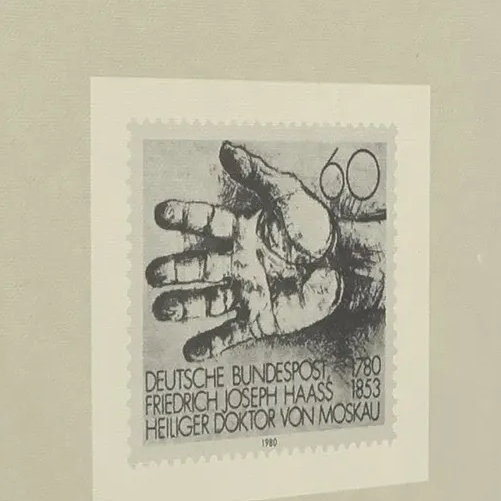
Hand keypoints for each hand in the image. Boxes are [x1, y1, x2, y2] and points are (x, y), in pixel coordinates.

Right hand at [148, 142, 344, 363]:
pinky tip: (190, 352)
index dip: (185, 218)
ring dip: (184, 306)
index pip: (206, 223)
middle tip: (153, 274)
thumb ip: (257, 176)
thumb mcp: (289, 195)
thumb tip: (225, 148)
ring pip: (208, 300)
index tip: (161, 213)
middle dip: (176, 270)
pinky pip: (230, 332)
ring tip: (162, 309)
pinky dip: (211, 343)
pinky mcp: (259, 318)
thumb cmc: (318, 227)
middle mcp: (237, 262)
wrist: (347, 264)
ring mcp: (246, 291)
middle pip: (199, 266)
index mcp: (240, 232)